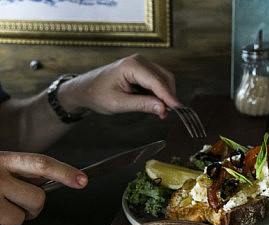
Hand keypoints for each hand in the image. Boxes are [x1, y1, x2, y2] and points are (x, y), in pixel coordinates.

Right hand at [0, 152, 86, 224]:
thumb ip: (22, 172)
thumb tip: (54, 179)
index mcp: (4, 160)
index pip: (40, 164)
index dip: (64, 172)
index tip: (83, 181)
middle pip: (37, 199)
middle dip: (32, 207)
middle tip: (14, 202)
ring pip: (19, 220)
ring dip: (10, 220)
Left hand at [62, 54, 182, 118]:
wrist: (86, 89)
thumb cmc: (97, 94)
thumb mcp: (119, 104)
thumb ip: (142, 105)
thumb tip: (162, 108)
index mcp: (131, 66)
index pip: (157, 82)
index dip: (169, 96)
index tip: (179, 109)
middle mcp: (139, 61)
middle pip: (165, 78)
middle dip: (168, 97)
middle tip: (165, 114)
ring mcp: (141, 64)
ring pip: (164, 80)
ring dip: (165, 96)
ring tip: (160, 112)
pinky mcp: (143, 71)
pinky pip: (158, 81)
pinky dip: (160, 94)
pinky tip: (155, 105)